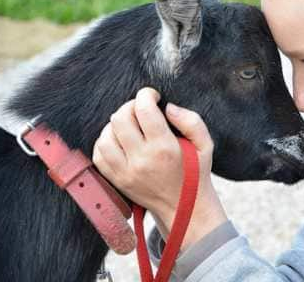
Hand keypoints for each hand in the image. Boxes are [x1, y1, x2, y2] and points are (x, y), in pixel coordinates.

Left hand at [93, 87, 227, 247]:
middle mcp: (142, 160)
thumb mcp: (205, 145)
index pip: (144, 110)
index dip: (146, 95)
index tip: (153, 96)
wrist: (184, 208)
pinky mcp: (117, 181)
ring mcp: (125, 172)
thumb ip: (191, 121)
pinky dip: (105, 142)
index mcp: (164, 148)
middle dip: (130, 106)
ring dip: (116, 125)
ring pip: (105, 136)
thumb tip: (168, 107)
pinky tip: (120, 140)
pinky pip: (98, 155)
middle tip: (141, 109)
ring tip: (130, 126)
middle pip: (120, 119)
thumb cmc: (195, 173)